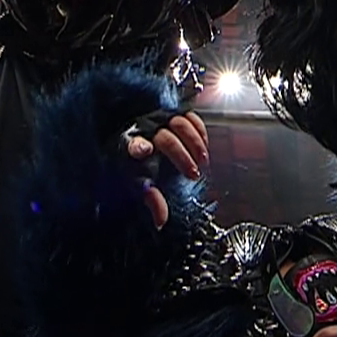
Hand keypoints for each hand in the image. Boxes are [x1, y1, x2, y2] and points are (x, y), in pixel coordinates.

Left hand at [126, 112, 208, 226]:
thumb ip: (152, 200)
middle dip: (182, 155)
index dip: (139, 146)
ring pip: (181, 123)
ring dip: (195, 143)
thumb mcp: (144, 185)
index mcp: (133, 146)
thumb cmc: (143, 168)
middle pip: (166, 137)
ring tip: (202, 160)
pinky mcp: (176, 115)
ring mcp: (162, 120)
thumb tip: (161, 221)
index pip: (134, 144)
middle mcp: (147, 130)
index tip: (145, 150)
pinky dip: (200, 131)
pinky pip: (191, 117)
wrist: (145, 149)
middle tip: (193, 173)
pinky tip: (204, 145)